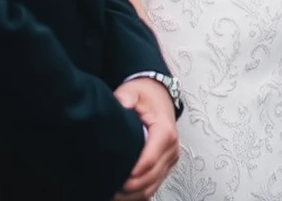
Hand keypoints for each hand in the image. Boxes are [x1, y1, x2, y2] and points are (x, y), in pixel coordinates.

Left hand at [114, 78, 178, 200]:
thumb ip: (126, 97)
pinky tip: (123, 194)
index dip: (133, 173)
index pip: (149, 159)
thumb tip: (120, 104)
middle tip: (110, 189)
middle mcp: (171, 148)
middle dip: (131, 187)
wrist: (160, 95)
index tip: (117, 178)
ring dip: (135, 193)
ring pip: (153, 185)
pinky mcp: (166, 165)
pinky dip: (140, 193)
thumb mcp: (134, 91)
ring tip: (113, 194)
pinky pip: (154, 185)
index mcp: (165, 132)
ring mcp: (170, 159)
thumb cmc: (147, 95)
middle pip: (151, 177)